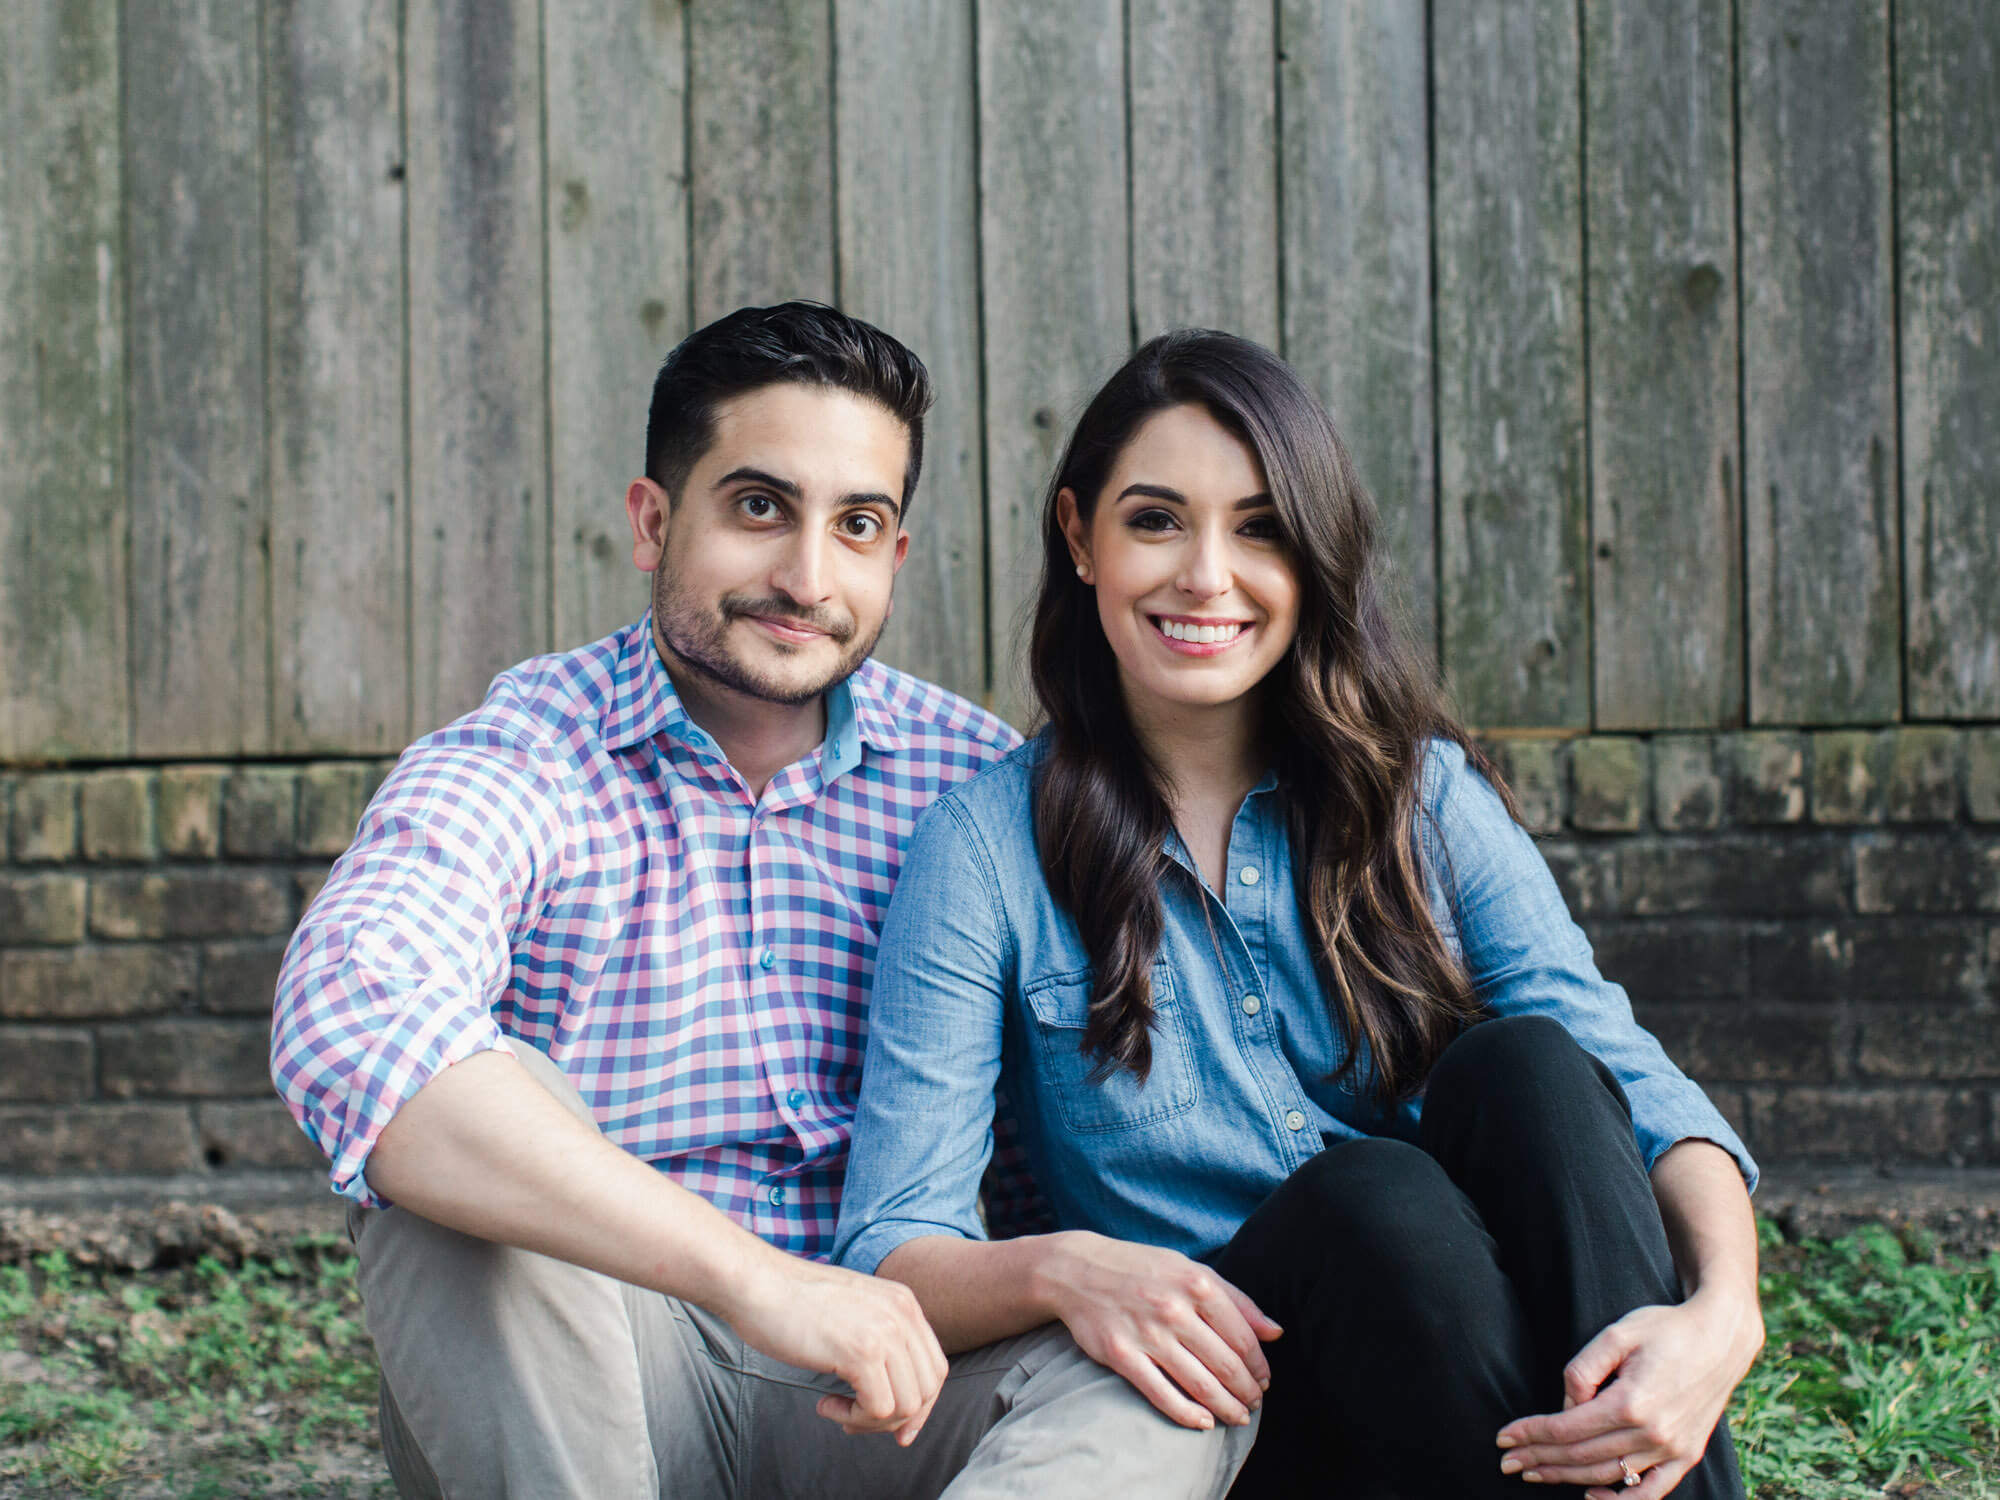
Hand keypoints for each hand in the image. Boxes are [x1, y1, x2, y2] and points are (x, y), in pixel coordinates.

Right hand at [717, 1249, 950, 1444]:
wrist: (756, 1283)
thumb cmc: (792, 1302)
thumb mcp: (853, 1311)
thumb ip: (880, 1340)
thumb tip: (896, 1398)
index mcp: (904, 1302)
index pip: (935, 1367)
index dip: (920, 1405)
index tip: (896, 1426)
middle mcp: (902, 1314)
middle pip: (927, 1389)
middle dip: (898, 1418)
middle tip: (858, 1420)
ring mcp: (884, 1331)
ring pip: (907, 1405)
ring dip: (872, 1421)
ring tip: (839, 1412)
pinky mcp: (861, 1351)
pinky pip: (879, 1409)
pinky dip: (854, 1419)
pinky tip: (826, 1405)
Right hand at [1037, 1230, 1282, 1430]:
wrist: (1078, 1269)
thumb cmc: (1142, 1270)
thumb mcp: (1191, 1270)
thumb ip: (1236, 1300)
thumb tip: (1275, 1332)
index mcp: (1197, 1284)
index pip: (1243, 1338)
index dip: (1259, 1366)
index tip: (1265, 1381)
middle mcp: (1174, 1308)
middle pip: (1226, 1365)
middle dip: (1247, 1391)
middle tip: (1254, 1403)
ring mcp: (1146, 1333)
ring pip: (1199, 1384)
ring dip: (1226, 1407)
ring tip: (1238, 1417)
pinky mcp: (1121, 1354)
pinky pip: (1161, 1394)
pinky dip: (1188, 1414)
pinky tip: (1204, 1422)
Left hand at [1495, 1291, 1763, 1497]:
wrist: (1721, 1337)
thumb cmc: (1665, 1329)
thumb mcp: (1616, 1334)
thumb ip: (1582, 1370)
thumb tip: (1566, 1407)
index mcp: (1631, 1402)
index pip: (1567, 1429)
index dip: (1532, 1434)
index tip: (1504, 1437)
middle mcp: (1653, 1433)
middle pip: (1583, 1457)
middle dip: (1540, 1460)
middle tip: (1507, 1462)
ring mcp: (1673, 1449)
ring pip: (1609, 1476)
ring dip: (1567, 1478)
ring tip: (1534, 1474)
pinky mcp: (1687, 1455)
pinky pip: (1652, 1491)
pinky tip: (1592, 1499)